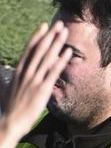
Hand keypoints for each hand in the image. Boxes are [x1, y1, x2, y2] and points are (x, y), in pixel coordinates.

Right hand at [0, 22, 70, 147]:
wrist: (11, 123)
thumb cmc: (9, 107)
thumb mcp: (4, 89)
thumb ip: (3, 78)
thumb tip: (0, 70)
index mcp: (18, 71)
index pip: (28, 50)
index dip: (37, 37)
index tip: (44, 26)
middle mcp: (26, 73)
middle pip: (39, 50)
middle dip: (50, 36)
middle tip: (59, 24)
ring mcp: (34, 80)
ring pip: (47, 58)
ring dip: (57, 44)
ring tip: (65, 33)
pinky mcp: (42, 89)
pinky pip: (53, 72)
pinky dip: (60, 61)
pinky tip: (68, 52)